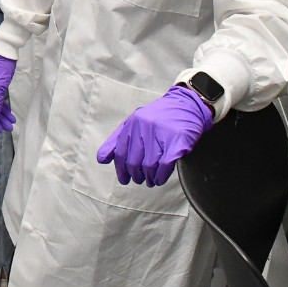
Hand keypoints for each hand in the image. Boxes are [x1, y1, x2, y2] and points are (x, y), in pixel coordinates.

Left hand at [96, 85, 212, 186]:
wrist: (186, 106)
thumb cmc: (159, 117)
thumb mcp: (134, 123)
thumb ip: (117, 140)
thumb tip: (101, 160)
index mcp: (132, 123)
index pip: (121, 152)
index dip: (121, 169)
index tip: (124, 179)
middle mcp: (144, 128)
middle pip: (134, 161)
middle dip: (136, 175)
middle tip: (140, 180)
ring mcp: (160, 135)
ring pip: (148, 166)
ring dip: (149, 178)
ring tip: (151, 180)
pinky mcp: (176, 143)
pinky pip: (164, 166)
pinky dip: (160, 176)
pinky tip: (160, 178)